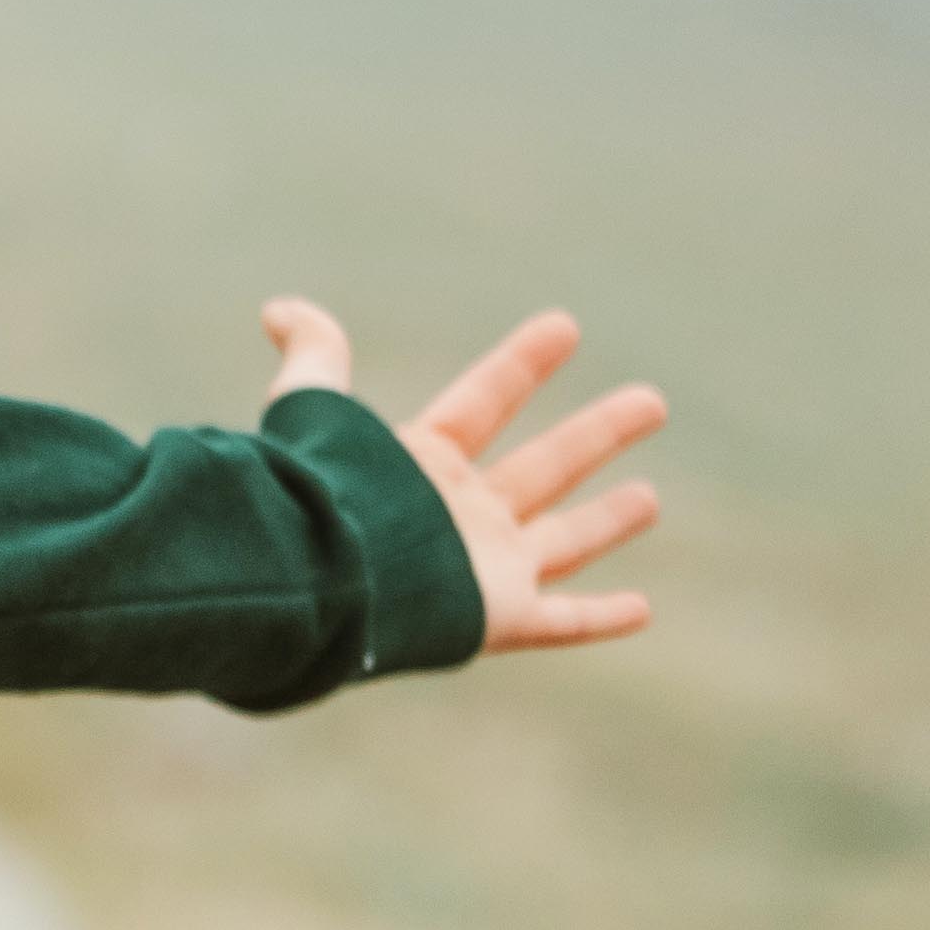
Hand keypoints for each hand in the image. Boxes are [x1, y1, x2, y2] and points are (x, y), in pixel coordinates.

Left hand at [262, 298, 661, 654]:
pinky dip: (603, 618)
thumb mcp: (313, 411)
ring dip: (608, 520)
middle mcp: (461, 516)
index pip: (482, 403)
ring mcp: (485, 568)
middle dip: (597, 435)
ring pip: (564, 541)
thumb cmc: (321, 495)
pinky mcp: (500, 617)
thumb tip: (277, 308)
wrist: (320, 579)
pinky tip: (642, 609)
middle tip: (652, 401)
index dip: (521, 364)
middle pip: (545, 467)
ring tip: (650, 498)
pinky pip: (564, 621)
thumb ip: (314, 357)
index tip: (564, 325)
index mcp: (422, 464)